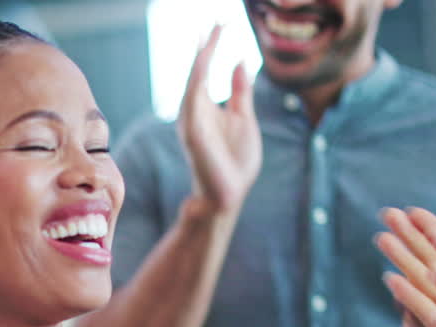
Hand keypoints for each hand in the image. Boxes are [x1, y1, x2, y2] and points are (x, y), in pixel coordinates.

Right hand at [178, 25, 261, 215]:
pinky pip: (192, 100)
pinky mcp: (192, 133)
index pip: (206, 69)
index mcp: (205, 106)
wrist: (229, 195)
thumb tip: (241, 60)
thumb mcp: (244, 118)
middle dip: (205, 46)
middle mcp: (193, 110)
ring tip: (210, 36)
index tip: (219, 23)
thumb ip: (240, 91)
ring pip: (193, 81)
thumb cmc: (235, 162)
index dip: (212, 46)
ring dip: (201, 58)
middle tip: (215, 21)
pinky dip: (197, 80)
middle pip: (197, 70)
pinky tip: (203, 62)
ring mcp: (191, 121)